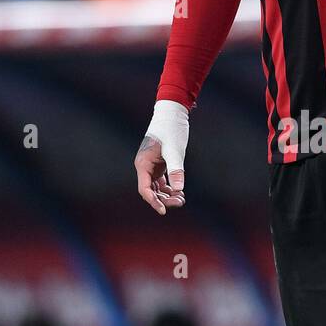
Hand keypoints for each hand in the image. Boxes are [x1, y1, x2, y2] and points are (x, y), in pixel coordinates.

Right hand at [135, 99, 188, 215]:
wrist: (172, 114)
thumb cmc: (171, 130)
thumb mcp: (175, 150)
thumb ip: (176, 169)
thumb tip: (179, 190)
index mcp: (143, 163)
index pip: (145, 189)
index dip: (153, 202)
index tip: (164, 211)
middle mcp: (145, 166)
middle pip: (151, 191)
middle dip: (164, 200)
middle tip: (181, 202)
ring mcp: (152, 166)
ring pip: (157, 188)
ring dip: (168, 196)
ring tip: (182, 199)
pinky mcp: (160, 164)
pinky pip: (162, 182)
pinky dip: (170, 188)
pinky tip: (180, 193)